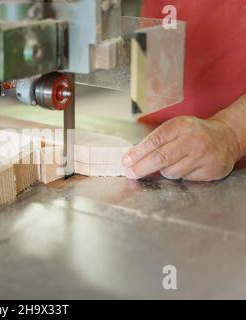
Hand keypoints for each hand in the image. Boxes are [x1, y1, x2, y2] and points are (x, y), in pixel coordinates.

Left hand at [122, 116, 241, 181]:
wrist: (226, 137)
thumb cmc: (194, 133)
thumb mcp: (175, 128)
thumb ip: (155, 140)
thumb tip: (132, 157)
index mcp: (181, 126)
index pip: (155, 141)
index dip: (138, 153)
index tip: (126, 161)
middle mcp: (193, 139)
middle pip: (161, 158)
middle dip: (142, 168)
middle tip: (131, 173)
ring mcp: (204, 155)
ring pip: (171, 172)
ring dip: (163, 171)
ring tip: (171, 163)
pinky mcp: (211, 170)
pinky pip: (185, 179)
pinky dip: (180, 175)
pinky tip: (186, 166)